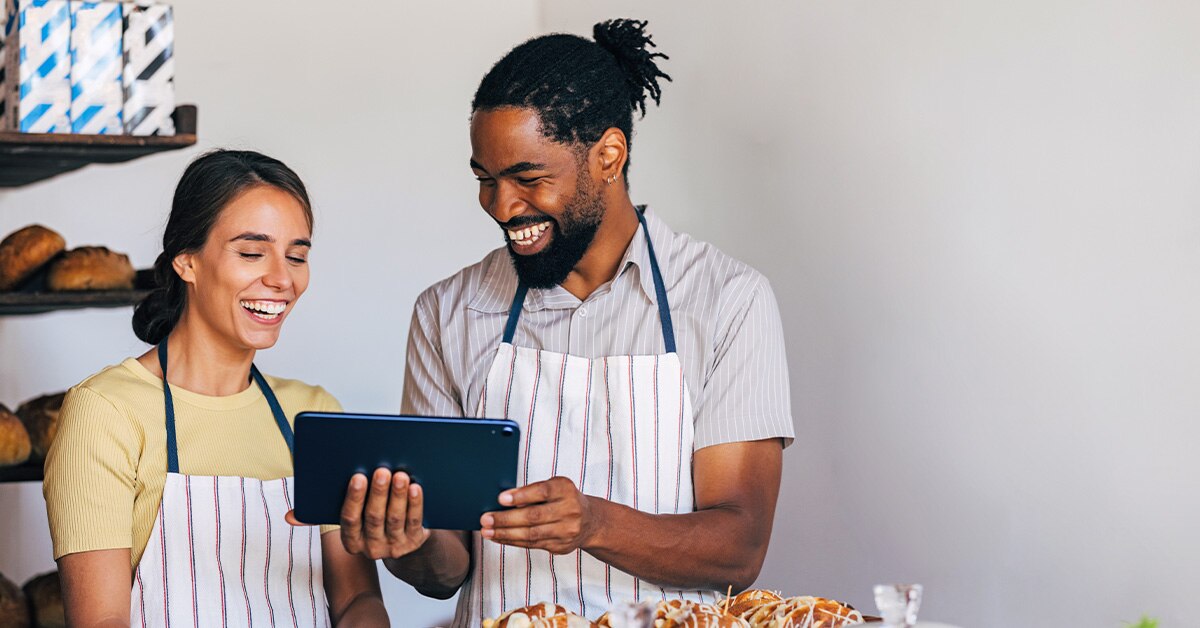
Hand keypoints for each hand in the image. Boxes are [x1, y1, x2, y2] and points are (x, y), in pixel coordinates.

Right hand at [337, 468, 430, 559]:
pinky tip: (415, 488)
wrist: (400, 541)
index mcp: (352, 539)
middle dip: (378, 492)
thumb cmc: (375, 516)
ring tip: (400, 476)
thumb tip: (365, 468)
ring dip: (397, 495)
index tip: (358, 477)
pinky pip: (414, 521)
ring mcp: (393, 546)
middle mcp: (371, 547)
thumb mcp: (362, 514)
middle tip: (382, 471)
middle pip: (374, 517)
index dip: (354, 498)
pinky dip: (415, 503)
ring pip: (395, 518)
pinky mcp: (413, 542)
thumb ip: (360, 498)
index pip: (350, 518)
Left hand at [481, 476, 599, 553]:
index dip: (521, 496)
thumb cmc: (564, 499)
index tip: (500, 499)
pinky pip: (532, 545)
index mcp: (566, 490)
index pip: (542, 492)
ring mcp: (566, 531)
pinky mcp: (560, 546)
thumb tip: (504, 499)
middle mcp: (569, 510)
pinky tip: (499, 537)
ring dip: (505, 534)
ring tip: (487, 531)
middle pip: (534, 516)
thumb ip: (533, 491)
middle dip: (506, 519)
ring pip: (531, 534)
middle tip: (485, 519)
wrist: (590, 521)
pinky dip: (513, 541)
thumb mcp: (554, 486)